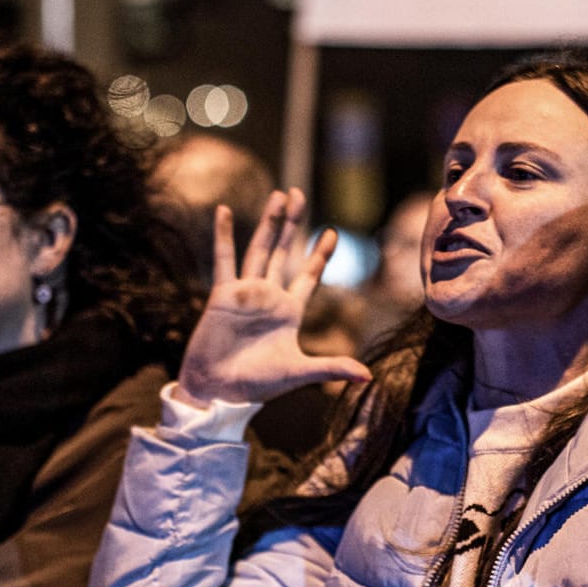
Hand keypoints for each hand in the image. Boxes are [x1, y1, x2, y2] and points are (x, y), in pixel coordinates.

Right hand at [177, 188, 370, 403]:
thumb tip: (369, 376)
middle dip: (293, 223)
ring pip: (259, 249)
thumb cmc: (257, 385)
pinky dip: (223, 235)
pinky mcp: (222, 295)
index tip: (332, 231)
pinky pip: (223, 259)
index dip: (320, 254)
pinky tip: (223, 211)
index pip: (309, 275)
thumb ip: (332, 368)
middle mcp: (269, 297)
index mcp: (289, 311)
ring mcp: (246, 293)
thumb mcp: (299, 373)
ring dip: (268, 222)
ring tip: (278, 195)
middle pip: (284, 252)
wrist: (218, 393)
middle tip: (299, 193)